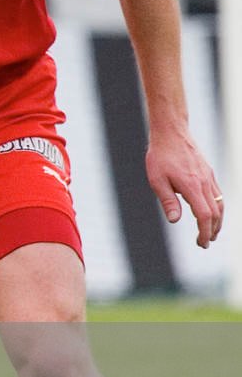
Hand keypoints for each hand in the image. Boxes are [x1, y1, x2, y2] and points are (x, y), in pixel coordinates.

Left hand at [146, 125, 221, 247]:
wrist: (171, 133)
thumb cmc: (160, 156)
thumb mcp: (157, 180)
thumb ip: (168, 201)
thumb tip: (175, 220)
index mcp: (192, 187)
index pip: (205, 216)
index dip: (205, 232)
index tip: (202, 243)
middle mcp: (205, 183)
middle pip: (216, 213)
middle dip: (212, 230)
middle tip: (205, 242)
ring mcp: (209, 177)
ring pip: (220, 203)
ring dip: (218, 221)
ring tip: (212, 232)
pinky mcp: (208, 172)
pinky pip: (218, 193)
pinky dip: (218, 207)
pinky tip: (212, 212)